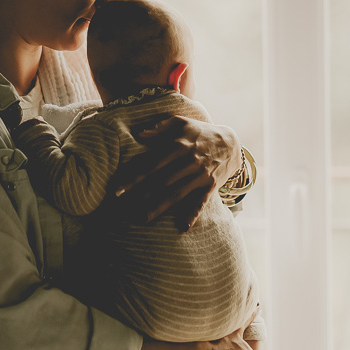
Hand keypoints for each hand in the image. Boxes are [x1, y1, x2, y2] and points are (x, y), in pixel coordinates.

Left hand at [111, 115, 241, 230]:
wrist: (231, 143)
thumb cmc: (200, 132)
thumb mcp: (180, 122)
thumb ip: (159, 127)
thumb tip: (138, 133)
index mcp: (178, 146)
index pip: (151, 164)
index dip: (134, 177)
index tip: (118, 189)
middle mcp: (189, 161)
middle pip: (161, 181)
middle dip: (142, 195)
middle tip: (123, 208)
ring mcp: (200, 175)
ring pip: (176, 193)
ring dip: (159, 207)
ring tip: (143, 218)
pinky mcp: (211, 186)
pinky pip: (201, 202)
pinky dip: (193, 214)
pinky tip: (183, 227)